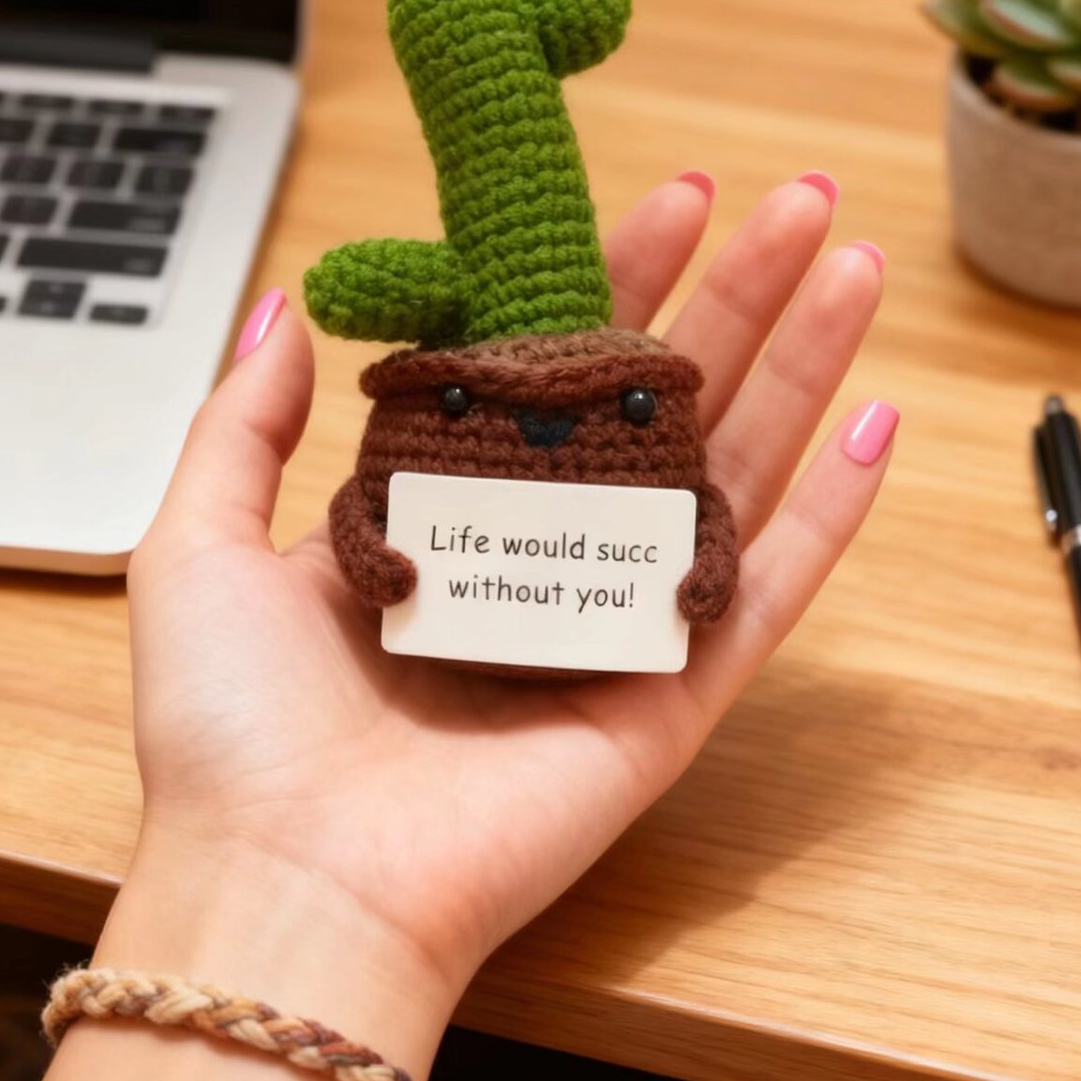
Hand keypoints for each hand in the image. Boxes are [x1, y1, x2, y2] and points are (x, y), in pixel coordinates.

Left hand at [123, 175, 890, 1042]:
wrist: (288, 881)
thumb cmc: (233, 726)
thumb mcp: (201, 539)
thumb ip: (247, 419)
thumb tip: (286, 304)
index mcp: (437, 516)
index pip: (544, 372)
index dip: (607, 282)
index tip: (664, 200)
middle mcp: (534, 560)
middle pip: (656, 404)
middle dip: (729, 298)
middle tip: (790, 199)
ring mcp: (609, 625)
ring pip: (728, 472)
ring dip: (799, 367)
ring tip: (850, 264)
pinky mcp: (667, 696)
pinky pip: (763, 589)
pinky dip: (830, 514)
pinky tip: (879, 420)